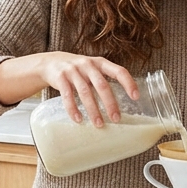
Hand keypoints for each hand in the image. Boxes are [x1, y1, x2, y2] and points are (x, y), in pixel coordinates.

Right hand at [0, 52, 136, 126]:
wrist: (51, 62)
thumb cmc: (78, 70)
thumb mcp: (93, 70)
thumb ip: (105, 80)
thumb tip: (122, 103)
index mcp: (100, 63)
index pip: (118, 71)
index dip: (128, 83)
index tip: (136, 97)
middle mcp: (88, 65)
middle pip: (102, 85)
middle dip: (110, 103)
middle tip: (116, 119)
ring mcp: (73, 71)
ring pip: (85, 92)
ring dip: (93, 110)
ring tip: (99, 124)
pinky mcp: (60, 78)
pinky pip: (68, 96)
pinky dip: (73, 109)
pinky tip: (78, 119)